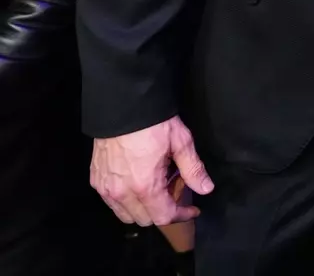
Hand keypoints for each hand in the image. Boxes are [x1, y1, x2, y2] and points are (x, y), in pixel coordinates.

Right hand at [91, 115, 213, 226]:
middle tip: (175, 190)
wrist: (123, 106)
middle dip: (163, 211)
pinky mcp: (96, 180)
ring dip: (144, 209)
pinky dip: (127, 201)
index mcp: (144, 186)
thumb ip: (193, 169)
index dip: (182, 216)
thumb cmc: (155, 123)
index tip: (193, 209)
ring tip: (157, 186)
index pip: (163, 217)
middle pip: (145, 220)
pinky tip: (138, 182)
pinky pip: (112, 203)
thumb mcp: (181, 143)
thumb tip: (206, 189)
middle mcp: (121, 193)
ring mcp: (105, 188)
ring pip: (126, 215)